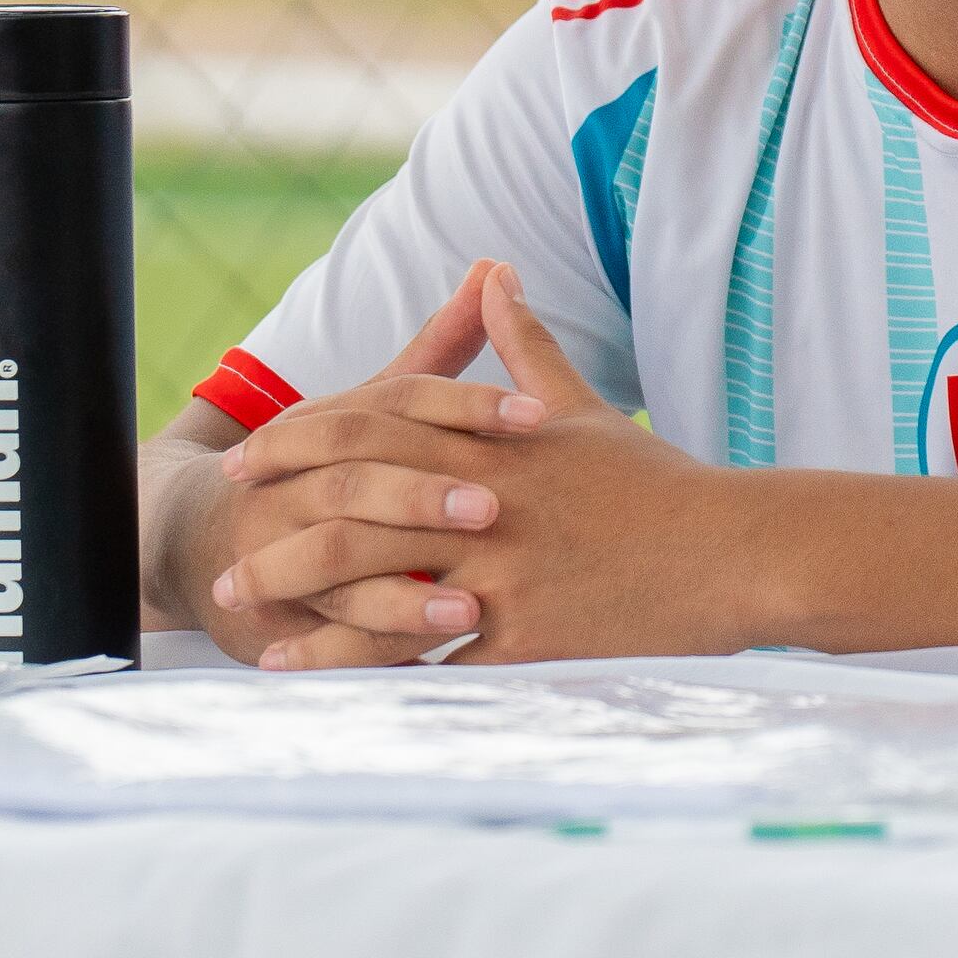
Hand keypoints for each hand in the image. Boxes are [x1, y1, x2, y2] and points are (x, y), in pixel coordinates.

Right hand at [156, 262, 529, 663]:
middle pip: (357, 479)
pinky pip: (324, 631)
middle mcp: (294, 480)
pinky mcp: (273, 613)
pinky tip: (429, 659)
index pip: (396, 401)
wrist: (198, 539)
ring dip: (403, 586)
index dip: (465, 404)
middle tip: (495, 506)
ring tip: (473, 605)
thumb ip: (438, 350)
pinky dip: (375, 644)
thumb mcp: (374, 407)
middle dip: (423, 495)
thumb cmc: (320, 469)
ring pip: (335, 560)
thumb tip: (494, 267)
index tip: (537, 415)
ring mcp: (276, 548)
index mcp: (329, 422)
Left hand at [223, 265, 778, 669]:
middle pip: (355, 512)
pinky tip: (325, 684)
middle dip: (281, 535)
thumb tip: (496, 273)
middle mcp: (486, 505)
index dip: (301, 444)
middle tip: (227, 561)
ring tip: (248, 628)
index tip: (251, 461)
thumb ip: (525, 344)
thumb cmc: (656, 483)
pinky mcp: (525, 636)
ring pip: (378, 587)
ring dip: (304, 610)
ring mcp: (503, 573)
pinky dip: (368, 671)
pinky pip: (431, 658)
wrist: (730, 549)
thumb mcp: (581, 407)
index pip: (372, 431)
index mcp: (491, 445)